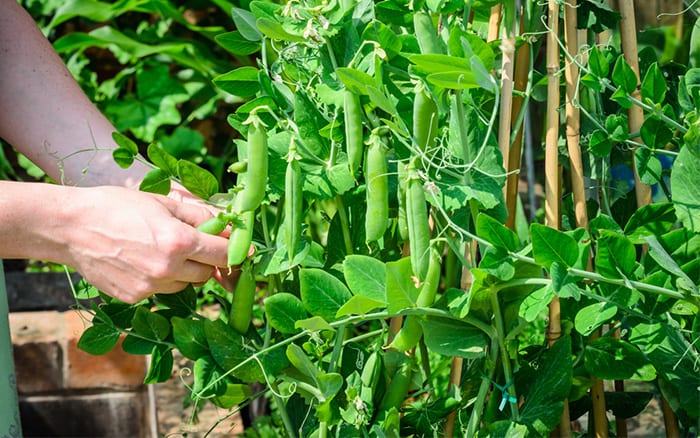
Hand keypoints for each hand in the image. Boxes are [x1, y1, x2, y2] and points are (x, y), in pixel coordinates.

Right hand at [42, 185, 228, 302]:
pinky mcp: (134, 299)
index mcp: (179, 242)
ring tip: (160, 250)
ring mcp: (149, 288)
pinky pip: (161, 292)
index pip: (223, 253)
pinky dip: (160, 280)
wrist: (70, 227)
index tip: (244, 249)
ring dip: (183, 272)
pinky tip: (142, 262)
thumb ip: (200, 216)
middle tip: (194, 244)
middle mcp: (167, 269)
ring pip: (185, 285)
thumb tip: (229, 225)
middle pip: (206, 273)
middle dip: (206, 260)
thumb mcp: (163, 202)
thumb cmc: (117, 206)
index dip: (236, 250)